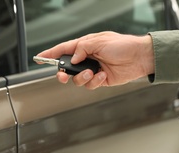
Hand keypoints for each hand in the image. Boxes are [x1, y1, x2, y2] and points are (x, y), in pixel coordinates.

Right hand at [36, 31, 154, 89]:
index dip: (50, 54)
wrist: (139, 57)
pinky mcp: (100, 80)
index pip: (63, 50)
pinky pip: (90, 85)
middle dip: (63, 73)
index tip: (39, 58)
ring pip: (77, 79)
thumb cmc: (123, 45)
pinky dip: (95, 81)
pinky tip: (104, 75)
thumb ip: (82, 49)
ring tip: (93, 73)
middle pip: (67, 68)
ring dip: (82, 78)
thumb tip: (73, 59)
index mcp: (85, 46)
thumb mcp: (99, 41)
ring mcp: (93, 70)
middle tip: (64, 75)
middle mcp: (87, 59)